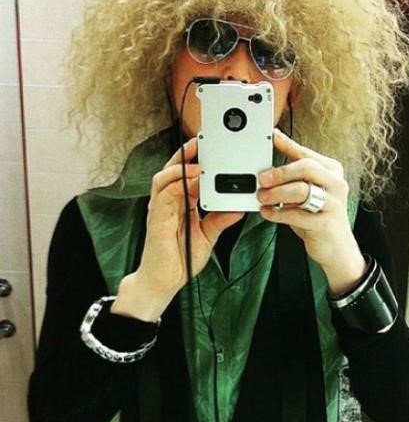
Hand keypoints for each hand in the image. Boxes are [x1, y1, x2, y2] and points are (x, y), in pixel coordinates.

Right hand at [113, 137, 243, 320]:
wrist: (164, 281)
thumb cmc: (181, 258)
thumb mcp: (208, 235)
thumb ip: (221, 219)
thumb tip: (238, 207)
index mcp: (181, 204)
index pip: (188, 175)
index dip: (198, 160)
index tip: (213, 149)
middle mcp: (169, 202)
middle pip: (175, 169)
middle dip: (187, 153)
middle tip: (203, 141)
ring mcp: (161, 209)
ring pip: (166, 176)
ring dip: (181, 164)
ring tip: (197, 157)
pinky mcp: (157, 218)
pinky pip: (164, 194)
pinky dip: (176, 183)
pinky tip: (189, 178)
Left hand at [257, 129, 366, 295]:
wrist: (337, 248)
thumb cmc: (318, 216)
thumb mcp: (309, 191)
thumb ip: (294, 174)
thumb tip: (271, 156)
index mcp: (332, 170)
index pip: (306, 154)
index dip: (287, 144)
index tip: (271, 137)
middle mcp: (336, 184)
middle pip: (305, 168)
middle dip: (279, 172)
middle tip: (261, 179)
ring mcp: (333, 204)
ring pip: (301, 190)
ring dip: (276, 193)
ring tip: (261, 197)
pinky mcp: (325, 224)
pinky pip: (297, 215)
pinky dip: (278, 213)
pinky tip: (267, 213)